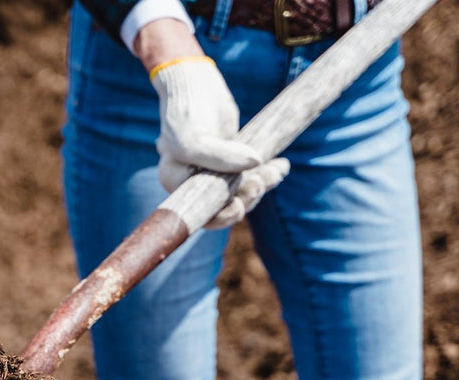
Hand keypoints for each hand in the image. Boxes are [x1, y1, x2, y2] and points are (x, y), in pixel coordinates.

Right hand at [148, 53, 289, 227]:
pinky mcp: (232, 160)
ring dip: (262, 184)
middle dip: (247, 197)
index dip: (222, 216)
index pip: (200, 213)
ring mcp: (214, 172)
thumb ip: (220, 157)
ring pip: (242, 191)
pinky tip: (281, 166)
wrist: (196, 83)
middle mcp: (193, 182)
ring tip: (276, 170)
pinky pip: (252, 175)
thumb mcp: (194, 138)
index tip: (239, 205)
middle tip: (261, 181)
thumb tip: (256, 164)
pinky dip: (268, 173)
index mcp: (176, 183)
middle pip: (224, 206)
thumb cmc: (187, 112)